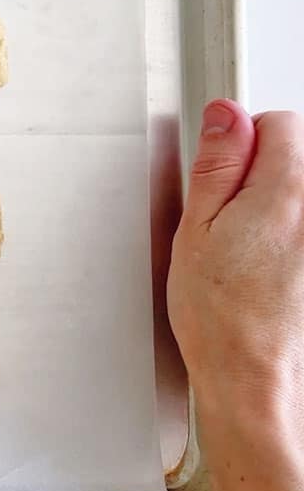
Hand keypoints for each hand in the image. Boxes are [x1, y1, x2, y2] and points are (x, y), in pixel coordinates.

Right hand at [168, 100, 303, 490]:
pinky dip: (287, 240)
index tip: (224, 173)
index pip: (280, 122)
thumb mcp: (196, 227)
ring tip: (249, 251)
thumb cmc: (219, 313)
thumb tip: (226, 114)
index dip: (244, 142)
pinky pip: (300, 230)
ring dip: (277, 210)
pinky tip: (268, 270)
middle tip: (229, 220)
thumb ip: (217, 164)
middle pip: (298, 158)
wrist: (252, 375)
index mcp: (288, 191)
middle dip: (263, 175)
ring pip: (298, 197)